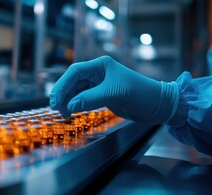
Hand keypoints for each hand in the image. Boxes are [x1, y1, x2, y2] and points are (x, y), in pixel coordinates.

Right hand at [50, 56, 180, 123]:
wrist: (157, 105)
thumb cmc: (140, 93)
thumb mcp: (115, 94)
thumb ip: (90, 99)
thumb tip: (69, 106)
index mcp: (100, 65)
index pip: (75, 72)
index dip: (62, 86)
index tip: (56, 100)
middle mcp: (98, 73)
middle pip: (72, 81)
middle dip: (62, 94)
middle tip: (55, 108)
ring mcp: (99, 84)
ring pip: (76, 91)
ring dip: (68, 101)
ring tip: (63, 113)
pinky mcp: (102, 95)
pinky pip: (83, 98)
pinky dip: (76, 105)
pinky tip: (71, 112)